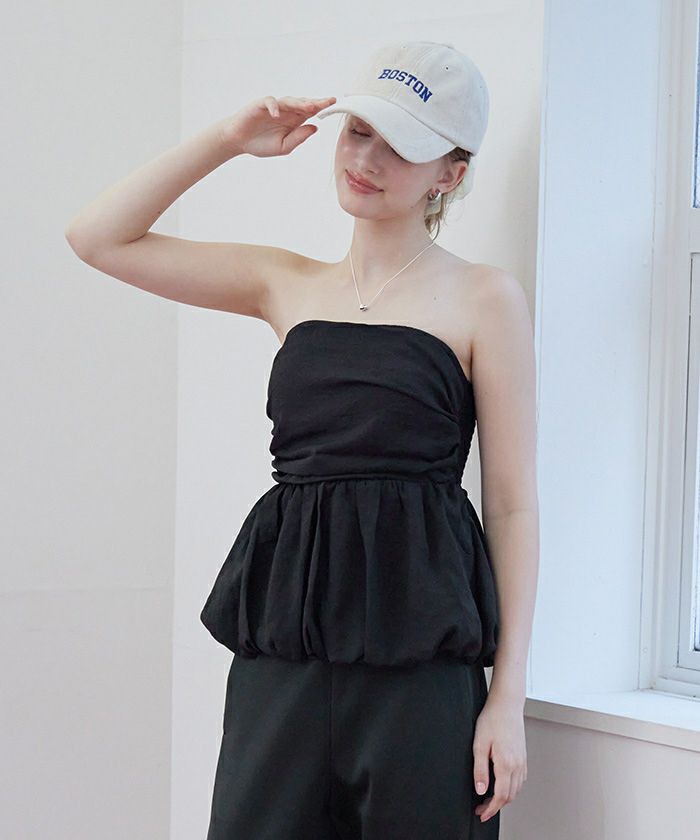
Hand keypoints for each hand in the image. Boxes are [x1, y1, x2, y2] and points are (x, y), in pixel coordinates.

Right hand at [216, 95, 336, 158]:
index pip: (311, 112)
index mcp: (294, 121)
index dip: (322, 108)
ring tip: (309, 107)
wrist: (239, 141)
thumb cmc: (261, 143)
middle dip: (316, 103)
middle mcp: (287, 111)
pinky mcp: (261, 105)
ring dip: (299, 103)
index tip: (333, 105)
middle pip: (303, 104)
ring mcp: (274, 107)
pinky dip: (273, 107)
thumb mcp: (284, 147)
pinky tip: (276, 114)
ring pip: (289, 101)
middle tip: (328, 102)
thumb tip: (315, 128)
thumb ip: (299, 137)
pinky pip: (269, 102)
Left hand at [473, 695, 527, 822]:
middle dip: (496, 806)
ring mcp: (522, 761)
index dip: (490, 809)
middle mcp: (517, 765)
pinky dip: (512, 788)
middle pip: (510, 796)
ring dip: (504, 798)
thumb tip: (480, 790)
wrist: (507, 704)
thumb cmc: (492, 719)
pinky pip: (520, 780)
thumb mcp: (479, 744)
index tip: (481, 814)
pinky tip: (502, 785)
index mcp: (506, 763)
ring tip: (489, 799)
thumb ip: (480, 770)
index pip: (500, 796)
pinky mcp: (523, 756)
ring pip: (516, 789)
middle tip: (482, 808)